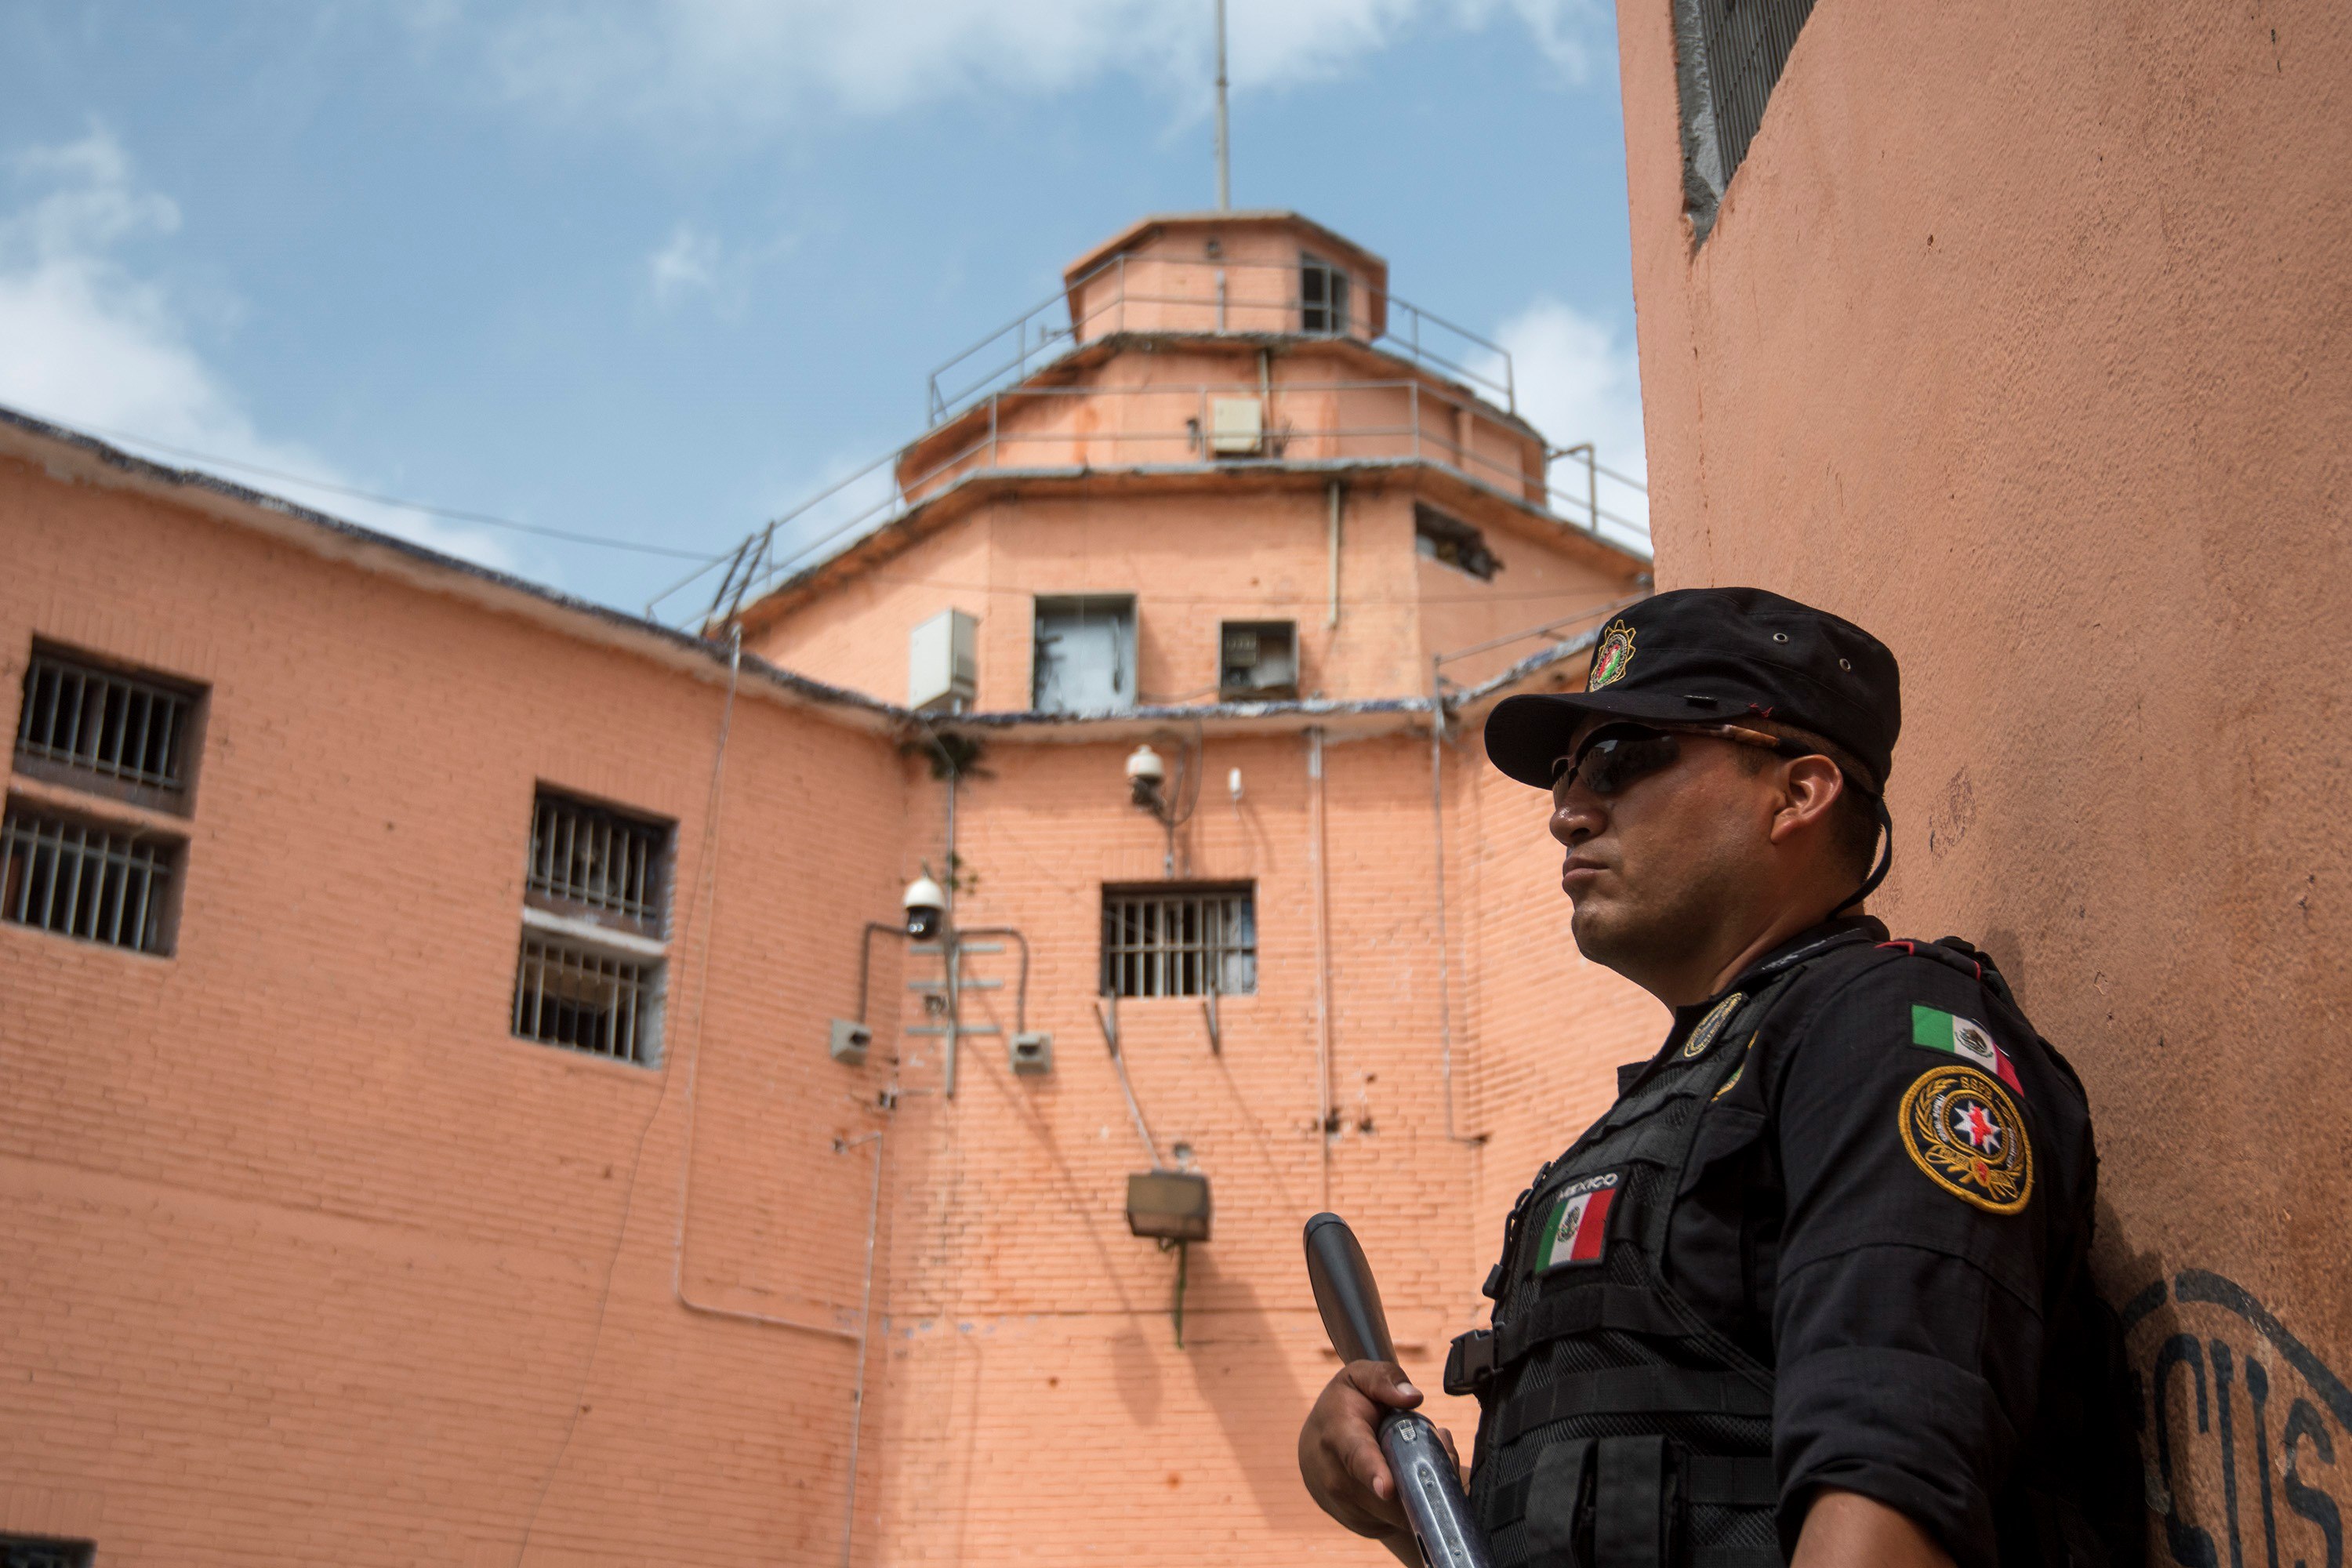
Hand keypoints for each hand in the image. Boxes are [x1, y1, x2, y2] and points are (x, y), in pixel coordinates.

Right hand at [1298, 1359, 1461, 1558]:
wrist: (1318, 1444)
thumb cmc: (1344, 1406)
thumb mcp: (1359, 1377)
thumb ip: (1385, 1379)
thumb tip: (1413, 1397)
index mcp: (1338, 1435)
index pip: (1356, 1456)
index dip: (1373, 1472)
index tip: (1387, 1488)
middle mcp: (1336, 1478)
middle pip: (1391, 1495)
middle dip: (1425, 1478)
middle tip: (1446, 1450)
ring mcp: (1346, 1507)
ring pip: (1400, 1511)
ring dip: (1424, 1491)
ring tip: (1427, 1458)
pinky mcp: (1362, 1524)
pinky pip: (1399, 1520)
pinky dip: (1415, 1502)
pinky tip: (1412, 1477)